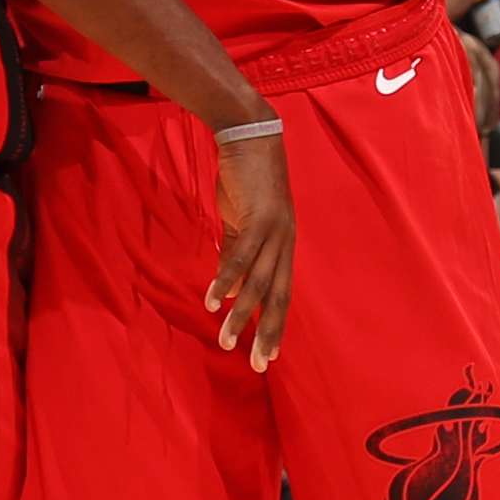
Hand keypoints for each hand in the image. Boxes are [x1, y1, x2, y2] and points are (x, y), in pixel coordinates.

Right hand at [207, 126, 293, 368]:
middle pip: (279, 297)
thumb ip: (235, 252)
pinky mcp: (259, 218)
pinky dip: (227, 280)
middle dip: (268, 332)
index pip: (282, 294)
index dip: (275, 325)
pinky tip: (214, 300)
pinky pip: (240, 256)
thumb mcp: (241, 220)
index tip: (268, 355)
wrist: (250, 135)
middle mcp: (285, 244)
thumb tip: (227, 287)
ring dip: (242, 314)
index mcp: (283, 246)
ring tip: (227, 340)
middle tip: (259, 364)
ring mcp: (275, 232)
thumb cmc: (245, 179)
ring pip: (259, 283)